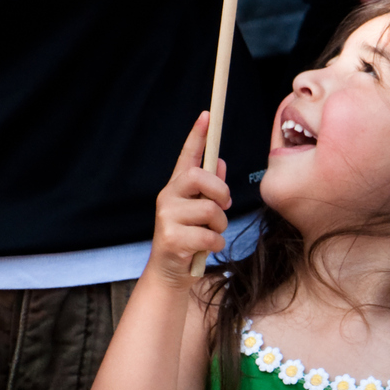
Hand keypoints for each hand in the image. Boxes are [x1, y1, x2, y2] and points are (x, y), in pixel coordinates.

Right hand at [150, 114, 230, 283]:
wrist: (170, 274)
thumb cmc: (189, 240)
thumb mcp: (199, 213)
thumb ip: (209, 189)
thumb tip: (219, 162)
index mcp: (176, 188)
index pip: (185, 157)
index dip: (196, 136)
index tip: (207, 116)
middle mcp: (167, 198)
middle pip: (198, 177)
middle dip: (220, 192)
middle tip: (223, 206)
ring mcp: (166, 218)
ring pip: (210, 211)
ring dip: (220, 226)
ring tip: (211, 234)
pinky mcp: (171, 239)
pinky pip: (209, 236)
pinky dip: (216, 244)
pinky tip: (206, 249)